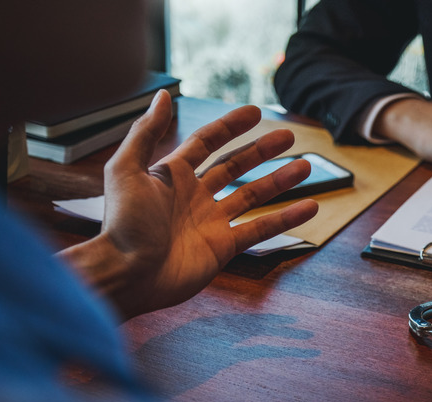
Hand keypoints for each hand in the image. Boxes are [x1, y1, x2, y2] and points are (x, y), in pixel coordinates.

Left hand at [58, 90, 318, 320]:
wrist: (127, 275)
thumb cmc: (123, 225)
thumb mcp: (126, 170)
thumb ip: (145, 132)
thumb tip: (162, 95)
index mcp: (172, 174)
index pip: (208, 142)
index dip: (230, 126)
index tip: (255, 112)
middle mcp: (194, 195)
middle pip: (235, 166)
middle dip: (262, 150)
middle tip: (288, 137)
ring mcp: (211, 221)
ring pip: (253, 195)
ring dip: (279, 180)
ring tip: (305, 167)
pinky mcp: (223, 247)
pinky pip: (260, 229)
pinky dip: (286, 219)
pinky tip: (308, 207)